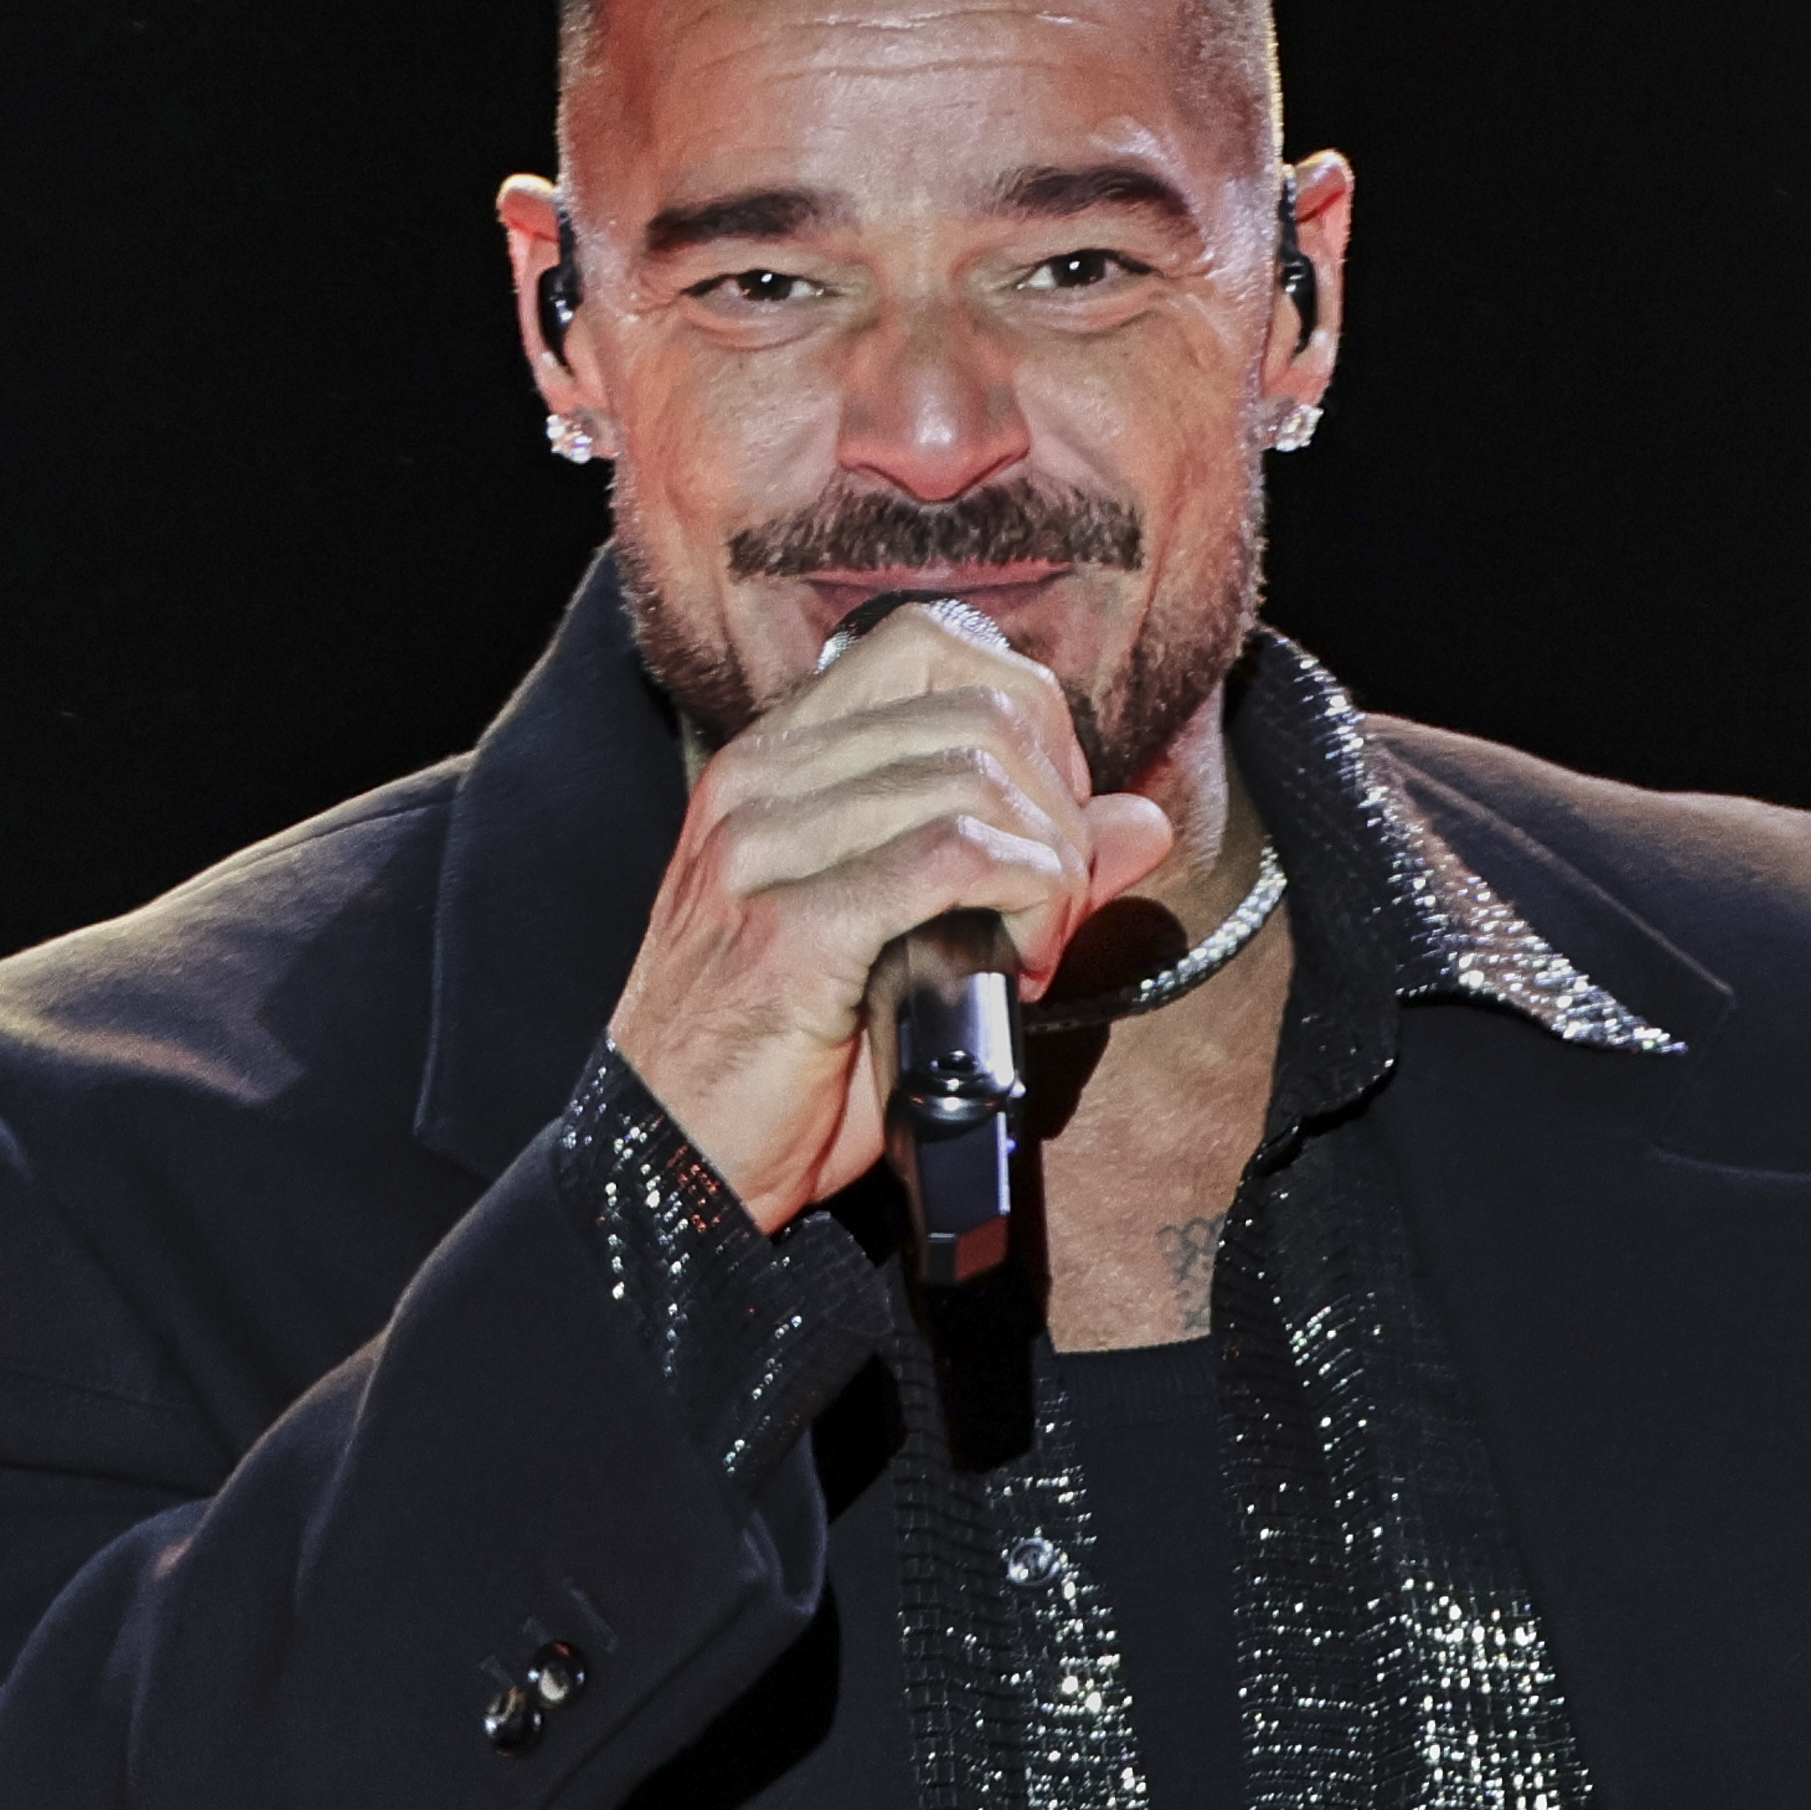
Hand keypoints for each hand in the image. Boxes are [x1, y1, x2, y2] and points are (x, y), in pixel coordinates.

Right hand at [607, 603, 1172, 1229]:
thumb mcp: (901, 941)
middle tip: (1054, 903)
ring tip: (1035, 945)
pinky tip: (1021, 957)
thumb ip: (1017, 863)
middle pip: (975, 707)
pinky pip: (954, 857)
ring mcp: (763, 848)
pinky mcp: (789, 930)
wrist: (670, 1161)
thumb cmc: (781, 1061)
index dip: (1028, 718)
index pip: (930, 648)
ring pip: (975, 775)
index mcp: (775, 761)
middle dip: (1055, 804)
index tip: (1049, 817)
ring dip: (1047, 864)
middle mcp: (760, 781)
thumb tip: (1139, 820)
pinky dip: (1024, 898)